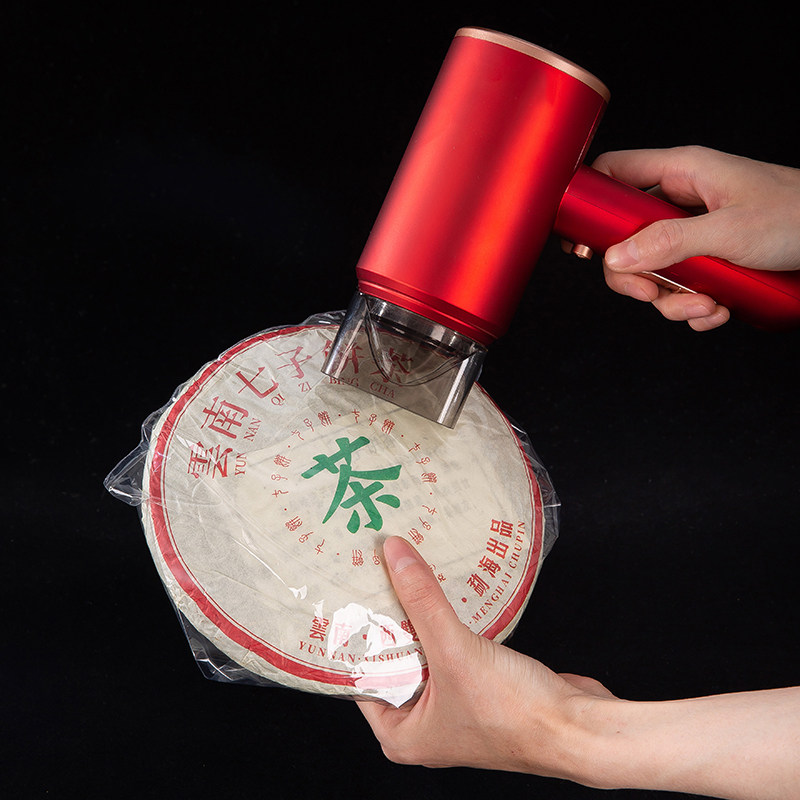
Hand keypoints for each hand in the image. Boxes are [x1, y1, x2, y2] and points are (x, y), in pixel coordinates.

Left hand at [355, 535, 615, 780]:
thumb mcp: (455, 651)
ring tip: (401, 574)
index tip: (349, 593)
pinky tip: (439, 591)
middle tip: (372, 575)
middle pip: (391, 660)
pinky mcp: (477, 687)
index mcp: (401, 734)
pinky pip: (449, 648)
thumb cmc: (516, 713)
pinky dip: (445, 623)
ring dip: (418, 618)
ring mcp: (452, 706)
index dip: (356, 634)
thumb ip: (422, 602)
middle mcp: (422, 724)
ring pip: (423, 651)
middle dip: (388, 619)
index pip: (360, 676)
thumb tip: (394, 555)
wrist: (579, 727)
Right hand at [593, 146, 799, 330]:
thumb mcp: (730, 231)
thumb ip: (669, 243)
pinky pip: (681, 285)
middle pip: (625, 236)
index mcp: (683, 172)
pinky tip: (717, 309)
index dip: (589, 204)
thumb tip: (615, 257)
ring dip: (670, 299)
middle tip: (649, 293)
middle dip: (633, 274)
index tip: (581, 244)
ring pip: (653, 268)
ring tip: (704, 306)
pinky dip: (693, 306)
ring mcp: (696, 230)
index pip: (615, 173)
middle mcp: (683, 199)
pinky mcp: (710, 257)